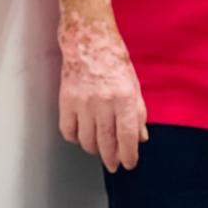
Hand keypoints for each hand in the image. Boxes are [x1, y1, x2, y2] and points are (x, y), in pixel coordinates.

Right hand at [57, 15, 148, 171]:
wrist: (89, 43)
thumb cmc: (114, 61)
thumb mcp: (134, 85)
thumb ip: (138, 113)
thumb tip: (141, 138)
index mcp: (124, 96)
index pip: (127, 135)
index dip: (129, 154)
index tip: (129, 163)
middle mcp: (103, 102)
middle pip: (106, 142)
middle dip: (111, 158)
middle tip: (114, 164)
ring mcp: (82, 103)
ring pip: (86, 141)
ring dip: (95, 149)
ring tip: (100, 148)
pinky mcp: (66, 102)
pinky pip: (68, 131)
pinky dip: (76, 139)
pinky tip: (83, 136)